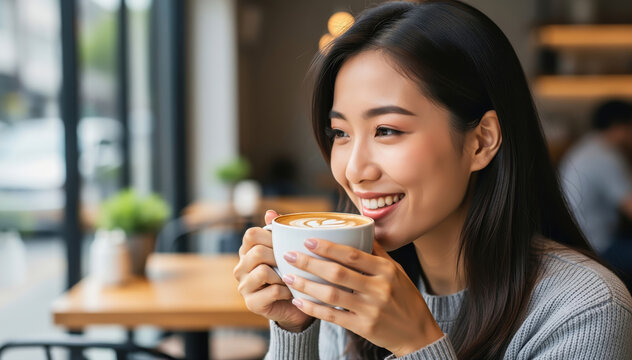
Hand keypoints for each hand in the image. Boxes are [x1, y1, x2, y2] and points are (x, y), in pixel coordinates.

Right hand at [233, 210, 312, 332]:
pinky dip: (287, 290)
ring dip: (283, 274)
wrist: (295, 305)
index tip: (285, 243)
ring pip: (263, 271)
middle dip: (279, 256)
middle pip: (257, 252)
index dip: (270, 236)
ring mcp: (244, 286)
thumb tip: (271, 212)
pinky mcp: (252, 303)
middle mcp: (241, 268)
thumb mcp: (286, 250)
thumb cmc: (291, 273)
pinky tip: (292, 291)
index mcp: (247, 251)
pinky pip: (272, 291)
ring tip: (291, 278)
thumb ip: (279, 232)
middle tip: (292, 263)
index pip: (251, 234)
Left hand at [281, 238, 442, 355]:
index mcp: (386, 270)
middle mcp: (379, 288)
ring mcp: (371, 309)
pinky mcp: (364, 327)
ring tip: (287, 276)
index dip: (329, 247)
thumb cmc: (404, 297)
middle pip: (338, 273)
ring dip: (306, 285)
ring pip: (332, 295)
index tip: (308, 240)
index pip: (353, 255)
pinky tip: (299, 301)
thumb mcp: (397, 271)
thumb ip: (377, 253)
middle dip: (310, 263)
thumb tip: (360, 229)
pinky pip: (333, 316)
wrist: (417, 334)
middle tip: (289, 255)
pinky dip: (313, 309)